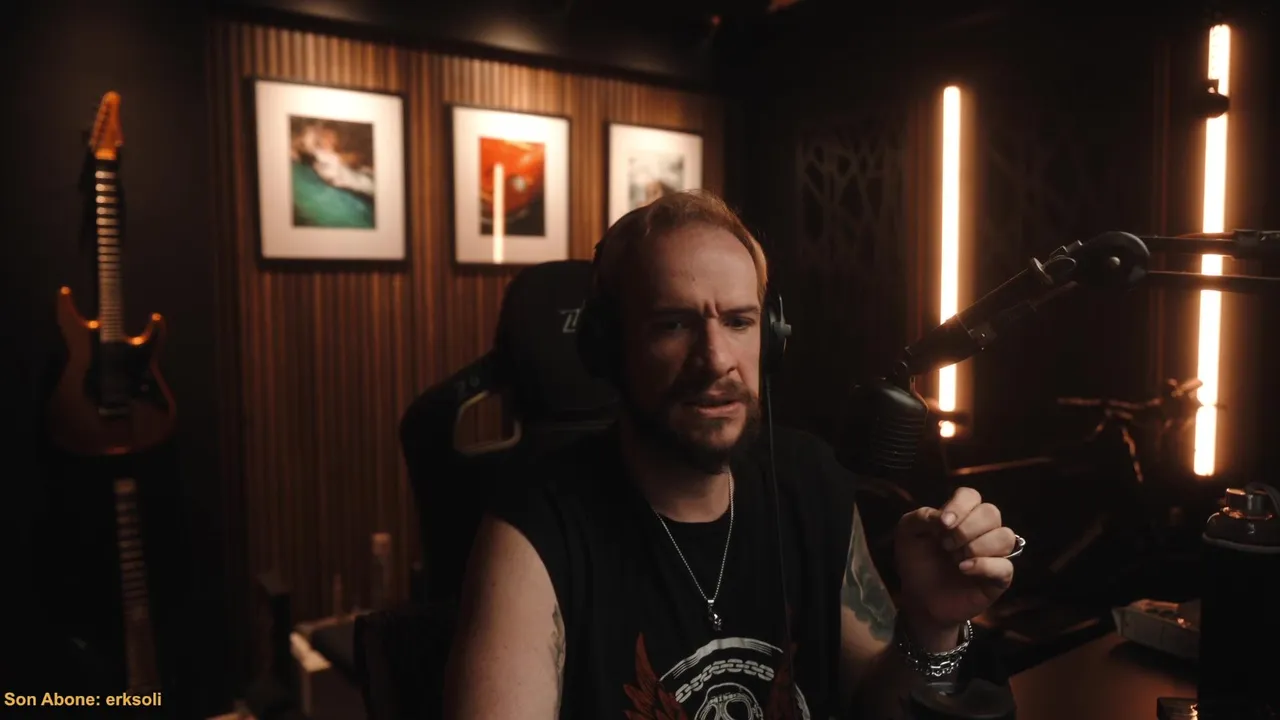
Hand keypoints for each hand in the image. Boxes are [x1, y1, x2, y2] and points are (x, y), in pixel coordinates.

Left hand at [893, 487, 1017, 649]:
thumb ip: (920, 517)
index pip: (971, 496)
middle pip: (991, 512)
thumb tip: (942, 516)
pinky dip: (984, 565)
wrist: (919, 599)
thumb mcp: (907, 535)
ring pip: (1005, 536)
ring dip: (977, 545)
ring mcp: (993, 553)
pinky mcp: (999, 577)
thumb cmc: (915, 563)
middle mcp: (981, 530)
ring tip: (955, 559)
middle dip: (967, 528)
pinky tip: (963, 569)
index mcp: (960, 516)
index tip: (943, 524)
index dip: (960, 506)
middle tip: (946, 545)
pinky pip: (1006, 566)